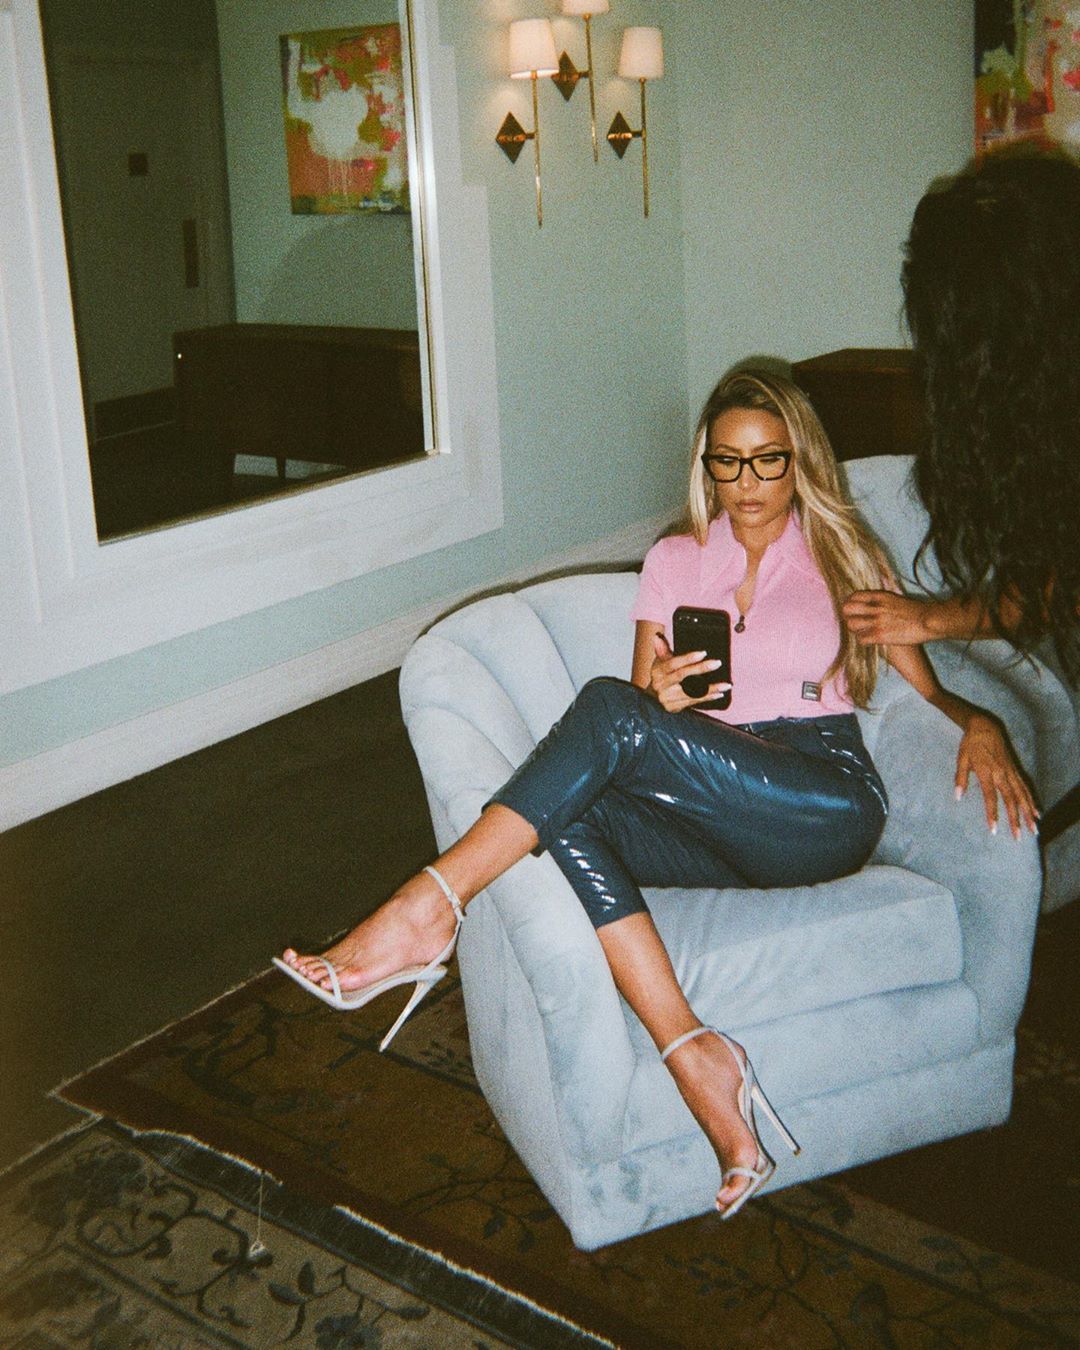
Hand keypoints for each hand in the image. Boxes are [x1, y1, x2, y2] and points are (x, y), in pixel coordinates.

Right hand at [648, 634, 730, 712]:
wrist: (653, 698)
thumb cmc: (661, 676)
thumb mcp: (660, 662)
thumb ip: (663, 650)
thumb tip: (657, 637)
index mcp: (658, 671)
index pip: (673, 663)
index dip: (687, 658)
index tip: (703, 653)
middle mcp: (661, 685)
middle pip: (682, 676)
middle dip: (700, 669)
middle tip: (717, 663)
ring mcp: (668, 697)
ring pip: (691, 691)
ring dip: (710, 688)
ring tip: (725, 685)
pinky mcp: (674, 707)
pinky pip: (694, 701)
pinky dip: (708, 697)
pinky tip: (719, 693)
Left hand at [843, 590, 933, 644]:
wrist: (929, 620)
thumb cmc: (916, 611)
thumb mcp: (897, 598)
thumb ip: (883, 599)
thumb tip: (876, 597)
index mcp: (880, 596)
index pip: (854, 596)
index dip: (850, 603)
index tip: (853, 610)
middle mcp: (876, 607)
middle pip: (847, 609)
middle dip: (848, 616)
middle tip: (855, 622)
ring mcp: (877, 621)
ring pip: (852, 625)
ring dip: (855, 630)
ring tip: (863, 632)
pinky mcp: (880, 635)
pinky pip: (861, 639)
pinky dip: (864, 640)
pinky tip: (870, 641)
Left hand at [955, 713, 1039, 838]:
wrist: (985, 726)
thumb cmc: (970, 744)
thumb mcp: (961, 759)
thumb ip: (960, 778)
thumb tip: (957, 797)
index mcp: (987, 772)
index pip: (991, 798)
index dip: (992, 814)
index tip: (994, 829)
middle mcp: (1002, 774)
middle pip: (1011, 800)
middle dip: (1015, 820)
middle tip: (1019, 837)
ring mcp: (1011, 772)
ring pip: (1022, 796)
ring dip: (1028, 813)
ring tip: (1034, 829)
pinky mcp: (1015, 770)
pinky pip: (1025, 788)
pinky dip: (1031, 800)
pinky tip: (1036, 812)